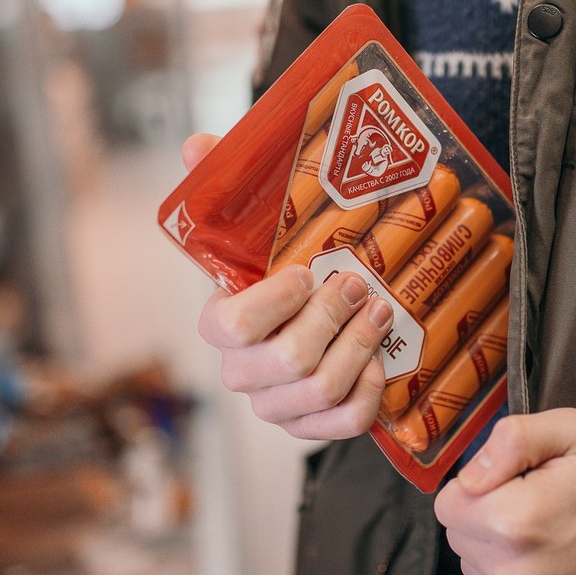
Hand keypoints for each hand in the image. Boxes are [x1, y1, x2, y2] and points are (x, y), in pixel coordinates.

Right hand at [185, 134, 391, 438]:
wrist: (305, 322)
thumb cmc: (279, 271)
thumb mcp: (252, 227)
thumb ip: (222, 184)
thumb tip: (196, 147)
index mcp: (219, 324)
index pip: (231, 327)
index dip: (273, 302)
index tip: (305, 272)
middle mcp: (241, 372)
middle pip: (287, 359)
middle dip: (332, 318)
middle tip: (358, 285)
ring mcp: (276, 405)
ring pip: (320, 389)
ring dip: (359, 346)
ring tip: (379, 311)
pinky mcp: (310, 427)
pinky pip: (343, 422)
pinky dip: (369, 391)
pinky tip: (378, 359)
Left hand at [434, 408, 575, 574]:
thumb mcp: (570, 431)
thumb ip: (510, 438)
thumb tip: (468, 477)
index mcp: (513, 517)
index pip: (448, 504)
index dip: (477, 489)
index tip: (513, 486)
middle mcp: (514, 572)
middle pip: (459, 539)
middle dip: (485, 521)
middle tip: (535, 511)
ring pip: (474, 574)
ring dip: (497, 557)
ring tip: (547, 542)